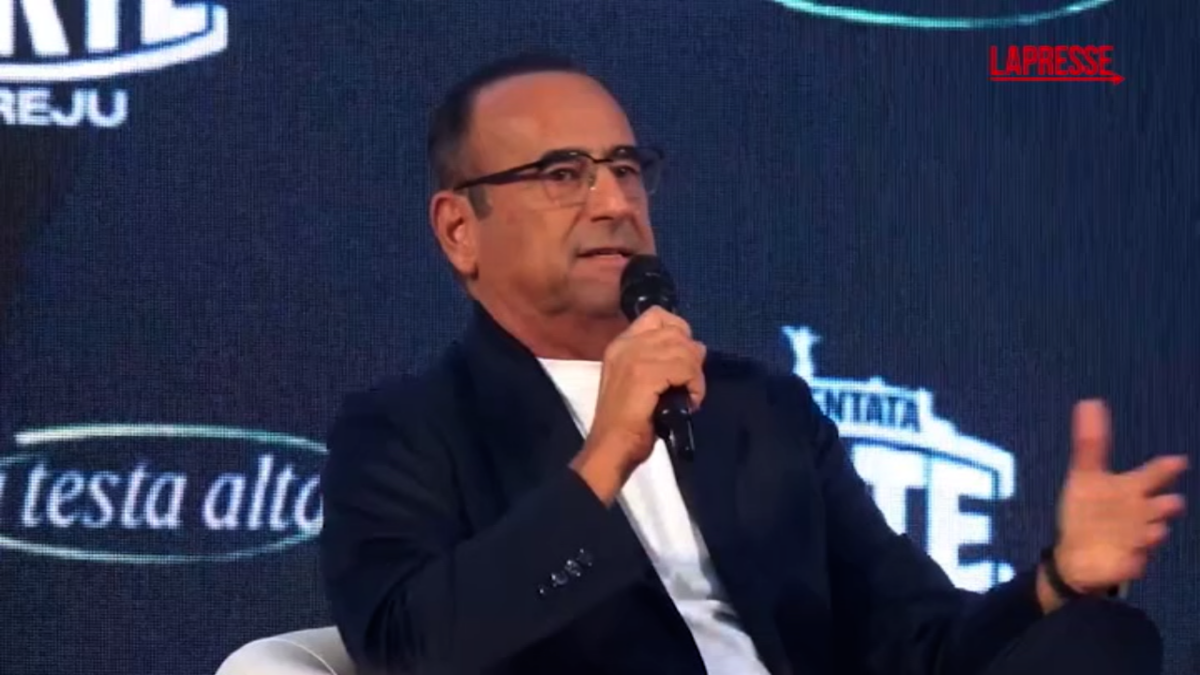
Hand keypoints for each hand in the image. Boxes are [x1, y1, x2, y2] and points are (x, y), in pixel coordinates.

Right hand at [570, 306, 705, 502]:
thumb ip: (662, 360)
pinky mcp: (646, 374)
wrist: (611, 447)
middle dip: (692, 357)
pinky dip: (695, 386)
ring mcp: (635, 357)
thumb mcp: (641, 382)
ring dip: (695, 375)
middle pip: (676, 332)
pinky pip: (685, 369)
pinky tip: (690, 402)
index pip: (657, 315)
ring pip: (684, 350)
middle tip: (690, 383)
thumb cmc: (627, 421)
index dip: (679, 330)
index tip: (684, 357)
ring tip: (690, 396)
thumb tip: (697, 349)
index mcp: (621, 344)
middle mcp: (626, 344)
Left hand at [1046, 399, 1187, 604]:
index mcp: (1132, 490)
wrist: (1077, 554)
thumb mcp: (1084, 476)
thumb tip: (1089, 402)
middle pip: (1161, 506)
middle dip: (1167, 505)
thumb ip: (1089, 444)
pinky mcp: (1129, 563)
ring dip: (1153, 531)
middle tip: (1171, 501)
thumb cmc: (1087, 511)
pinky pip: (1136, 561)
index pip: (1154, 474)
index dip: (1166, 468)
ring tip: (1154, 529)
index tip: (1178, 461)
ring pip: (1153, 533)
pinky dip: (1135, 557)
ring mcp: (1138, 539)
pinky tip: (1133, 553)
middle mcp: (1141, 513)